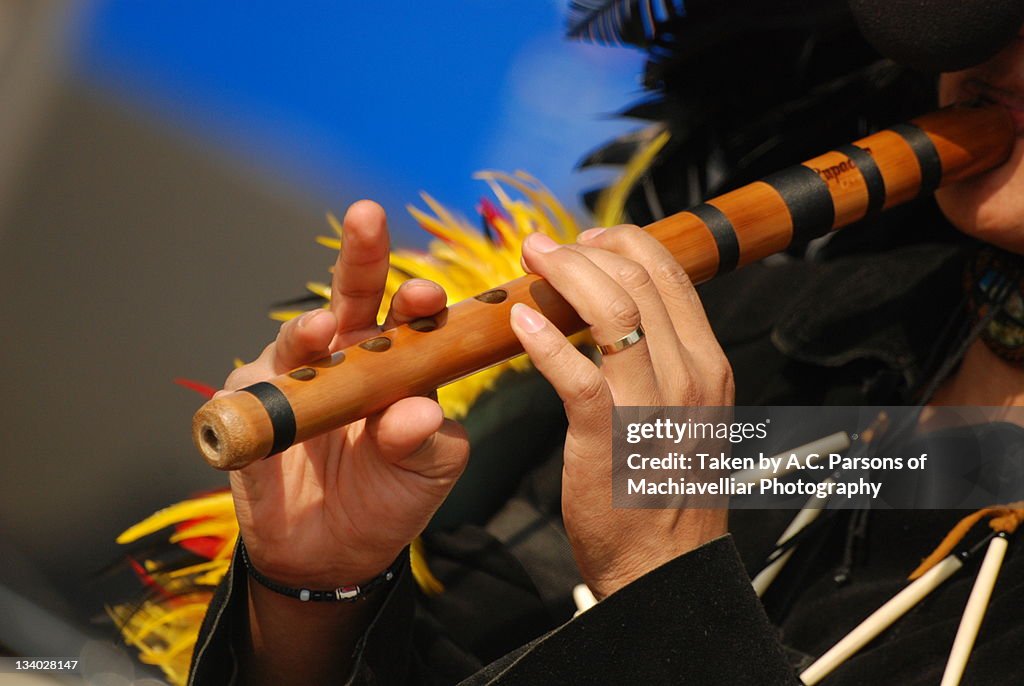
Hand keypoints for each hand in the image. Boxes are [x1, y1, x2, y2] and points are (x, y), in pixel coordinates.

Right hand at [223, 200, 468, 588]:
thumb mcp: (426, 471)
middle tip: (368, 219)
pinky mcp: (253, 413)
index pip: (409, 318)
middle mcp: (345, 357)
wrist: (333, 554)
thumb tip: (421, 411)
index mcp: (396, 362)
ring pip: (298, 340)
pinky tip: (262, 398)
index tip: (430, 296)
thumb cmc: (389, 497)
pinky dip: (260, 399)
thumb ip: (428, 441)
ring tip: (322, 332)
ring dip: (307, 331)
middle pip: (352, 295)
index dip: (418, 302)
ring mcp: (296, 379)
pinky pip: (252, 400)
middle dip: (360, 255)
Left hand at [510, 225, 732, 598]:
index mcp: (706, 365)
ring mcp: (653, 407)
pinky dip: (544, 341)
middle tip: (544, 245)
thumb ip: (659, 361)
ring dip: (565, 274)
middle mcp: (690, 377)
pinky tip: (518, 323)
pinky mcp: (609, 439)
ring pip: (613, 310)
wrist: (664, 569)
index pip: (672, 276)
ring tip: (530, 261)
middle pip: (640, 280)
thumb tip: (617, 312)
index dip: (625, 243)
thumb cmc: (660, 490)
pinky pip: (576, 374)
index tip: (586, 238)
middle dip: (587, 248)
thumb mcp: (681, 413)